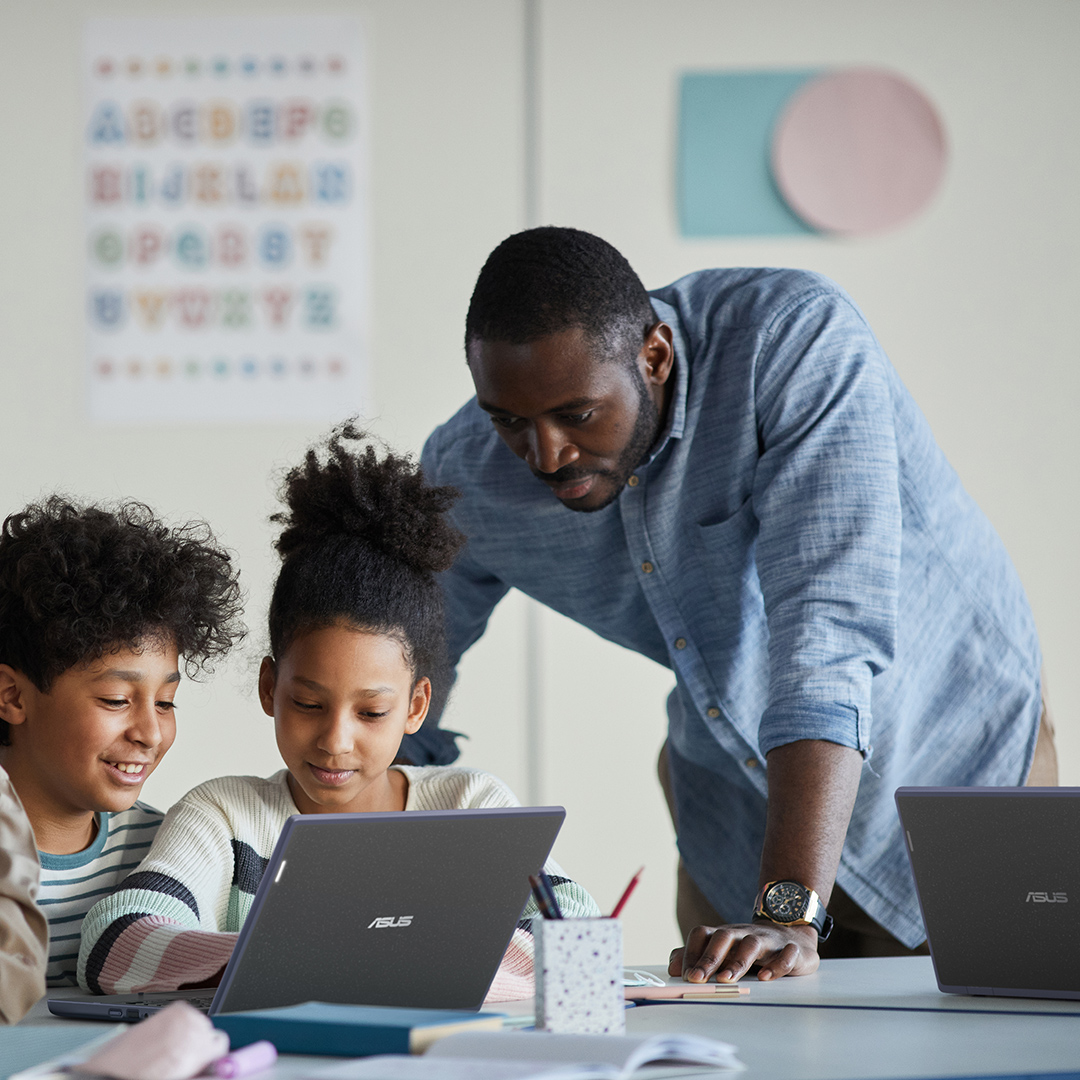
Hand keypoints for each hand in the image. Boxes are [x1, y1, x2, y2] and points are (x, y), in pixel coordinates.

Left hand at [668, 922, 819, 982]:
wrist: (792, 934)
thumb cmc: (751, 947)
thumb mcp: (724, 951)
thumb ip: (697, 957)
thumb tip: (672, 967)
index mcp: (725, 934)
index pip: (702, 934)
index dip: (691, 953)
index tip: (684, 976)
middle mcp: (744, 933)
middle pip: (723, 937)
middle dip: (709, 958)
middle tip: (697, 979)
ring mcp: (769, 939)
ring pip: (751, 943)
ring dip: (737, 961)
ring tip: (726, 979)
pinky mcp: (792, 949)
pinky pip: (786, 954)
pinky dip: (776, 965)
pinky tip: (766, 978)